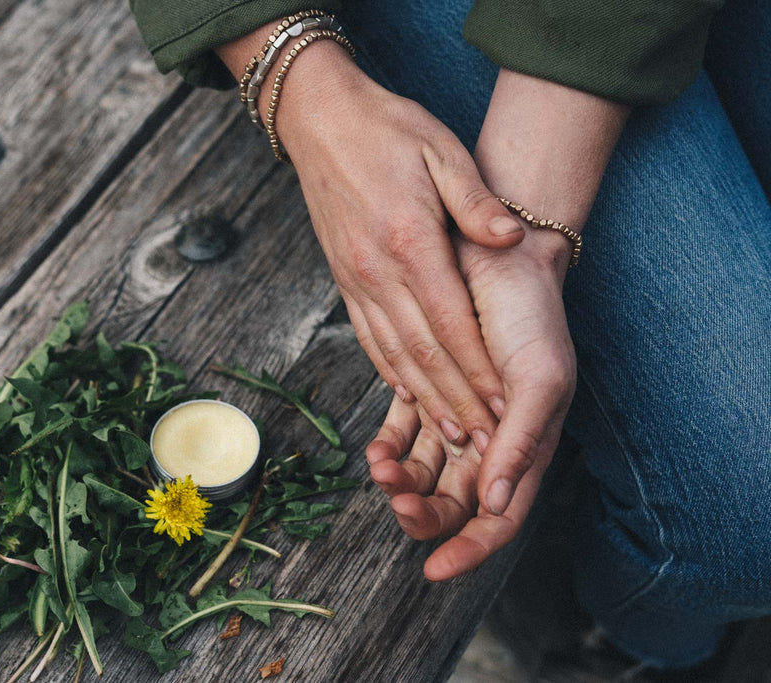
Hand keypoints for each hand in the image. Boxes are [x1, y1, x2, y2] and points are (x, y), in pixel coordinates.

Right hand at [275, 47, 525, 446]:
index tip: (506, 408)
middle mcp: (378, 272)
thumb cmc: (389, 130)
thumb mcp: (441, 149)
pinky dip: (391, 372)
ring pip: (395, 355)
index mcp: (408, 241)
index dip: (480, 372)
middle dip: (459, 402)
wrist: (322, 122)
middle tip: (485, 444)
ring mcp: (356, 280)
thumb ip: (475, 200)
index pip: (452, 324)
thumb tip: (511, 238)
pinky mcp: (345, 281)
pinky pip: (370, 338)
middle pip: (425, 353)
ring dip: (427, 400)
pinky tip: (407, 396)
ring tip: (453, 435)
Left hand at [366, 232, 575, 579]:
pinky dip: (388, 448)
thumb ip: (523, 443)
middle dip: (424, 514)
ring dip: (400, 482)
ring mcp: (454, 417)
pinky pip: (401, 433)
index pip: (497, 518)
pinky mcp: (424, 389)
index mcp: (525, 448)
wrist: (498, 255)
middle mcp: (489, 442)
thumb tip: (497, 504)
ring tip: (381, 470)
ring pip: (422, 472)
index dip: (468, 548)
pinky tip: (376, 451)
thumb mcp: (541, 380)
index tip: (433, 570)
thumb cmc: (533, 317)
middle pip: (452, 502)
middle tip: (398, 505)